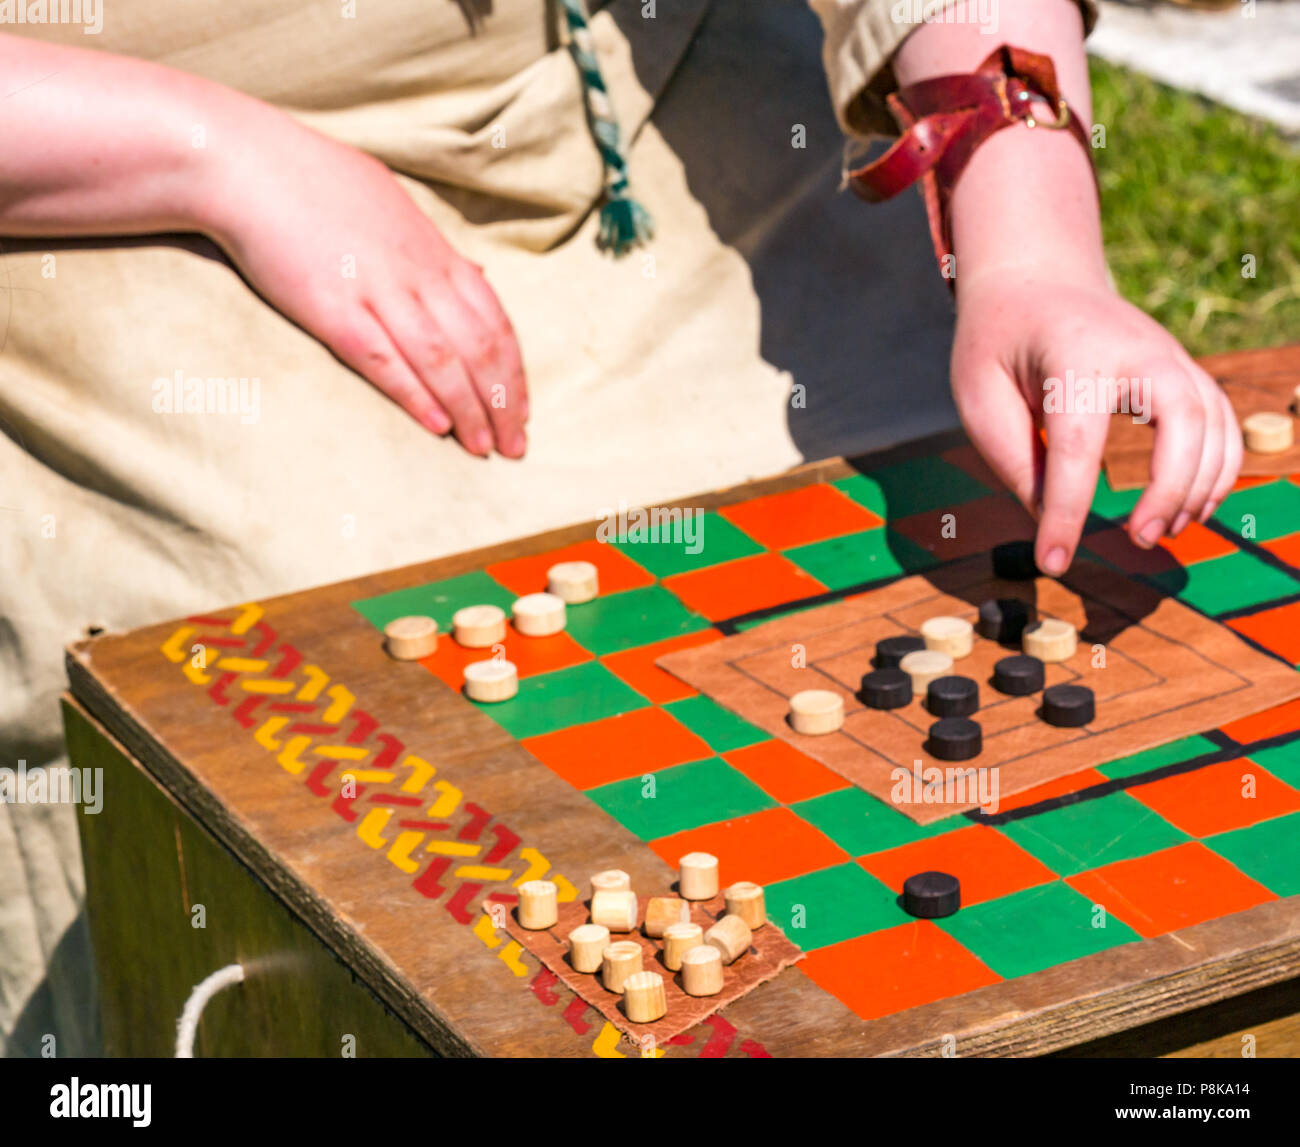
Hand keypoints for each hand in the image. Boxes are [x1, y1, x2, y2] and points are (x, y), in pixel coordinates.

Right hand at [196, 117, 526, 456]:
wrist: (245, 163)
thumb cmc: (317, 181)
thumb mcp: (394, 205)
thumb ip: (436, 250)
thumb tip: (477, 277)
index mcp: (434, 251)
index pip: (495, 320)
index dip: (514, 371)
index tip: (523, 410)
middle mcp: (416, 273)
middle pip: (479, 347)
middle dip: (503, 402)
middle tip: (515, 446)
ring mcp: (375, 290)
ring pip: (440, 360)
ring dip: (468, 409)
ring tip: (484, 448)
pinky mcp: (330, 308)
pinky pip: (383, 360)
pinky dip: (415, 395)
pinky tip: (437, 426)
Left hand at [951, 272, 1240, 575]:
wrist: (1036, 280)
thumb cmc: (999, 341)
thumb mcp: (978, 392)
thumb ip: (1011, 454)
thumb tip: (1049, 515)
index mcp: (1074, 352)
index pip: (1077, 443)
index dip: (1068, 510)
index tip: (1054, 562)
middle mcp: (1136, 348)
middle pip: (1181, 418)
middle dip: (1168, 487)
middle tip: (1138, 539)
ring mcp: (1170, 355)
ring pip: (1212, 423)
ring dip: (1196, 487)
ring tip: (1159, 533)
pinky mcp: (1184, 371)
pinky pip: (1221, 423)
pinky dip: (1217, 471)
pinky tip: (1187, 510)